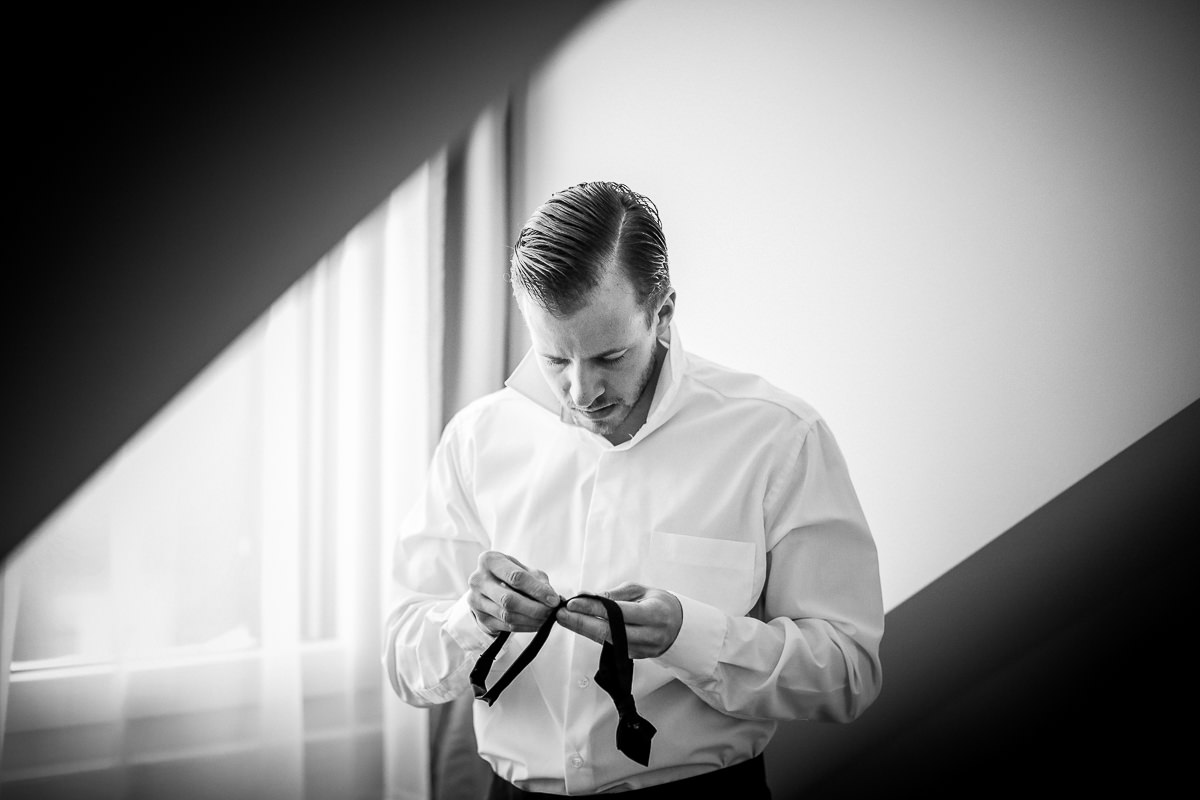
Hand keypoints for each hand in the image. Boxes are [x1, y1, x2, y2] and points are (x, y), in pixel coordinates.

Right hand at [467, 551, 561, 635]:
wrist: (488, 587)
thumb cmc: (509, 574)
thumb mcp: (524, 569)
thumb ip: (539, 581)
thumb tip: (553, 598)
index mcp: (490, 561)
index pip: (516, 577)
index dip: (537, 590)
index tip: (553, 599)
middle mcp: (478, 580)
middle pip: (509, 599)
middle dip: (535, 608)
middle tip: (551, 612)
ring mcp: (475, 600)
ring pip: (507, 615)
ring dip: (531, 620)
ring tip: (546, 619)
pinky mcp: (480, 618)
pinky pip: (505, 626)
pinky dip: (524, 627)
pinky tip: (535, 624)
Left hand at [555, 582, 682, 658]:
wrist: (678, 626)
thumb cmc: (659, 603)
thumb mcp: (642, 591)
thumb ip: (616, 595)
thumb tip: (589, 596)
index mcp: (654, 613)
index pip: (618, 612)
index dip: (593, 608)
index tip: (573, 602)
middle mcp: (649, 634)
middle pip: (609, 631)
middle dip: (581, 622)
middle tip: (560, 613)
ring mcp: (642, 649)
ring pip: (607, 640)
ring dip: (583, 629)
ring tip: (564, 618)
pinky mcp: (635, 656)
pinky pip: (610, 645)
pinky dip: (593, 635)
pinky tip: (580, 626)